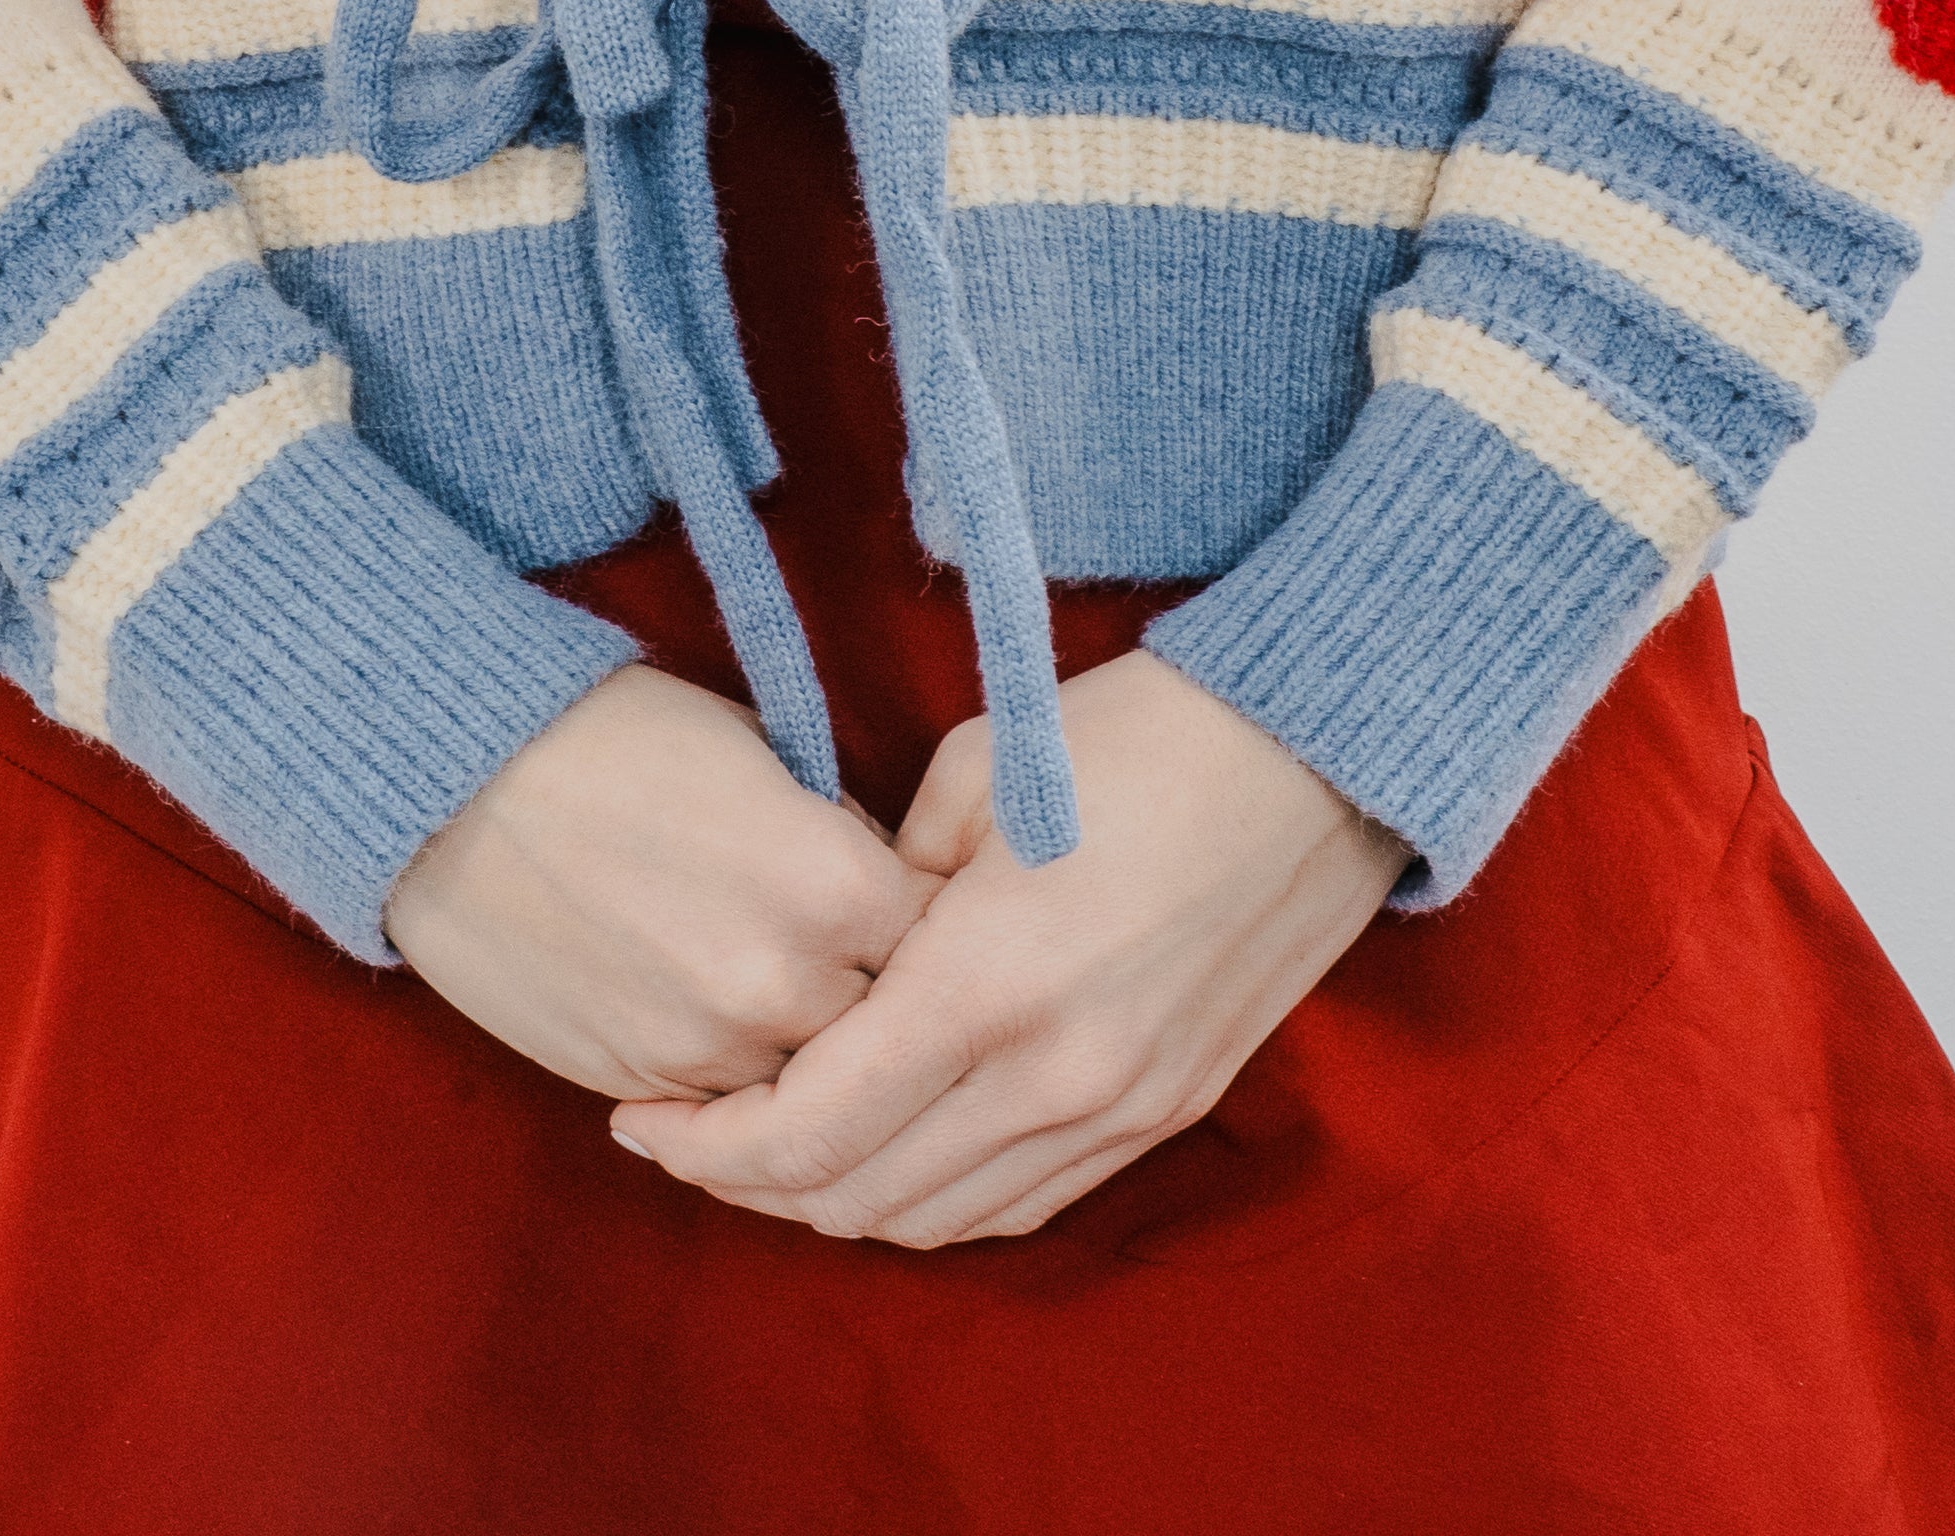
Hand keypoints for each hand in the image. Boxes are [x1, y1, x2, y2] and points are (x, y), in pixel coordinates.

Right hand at [384, 665, 932, 1100]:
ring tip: (777, 988)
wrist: (457, 784)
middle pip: (892, 1030)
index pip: (946, 942)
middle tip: (862, 964)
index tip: (920, 913)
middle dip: (884, 1000)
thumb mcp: (766, 754)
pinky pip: (729, 1109)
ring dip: (810, 1051)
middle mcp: (791, 984)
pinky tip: (715, 1015)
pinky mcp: (641, 1086)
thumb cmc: (618, 738)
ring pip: (814, 1088)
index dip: (939, 928)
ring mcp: (714, 1050)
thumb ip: (842, 840)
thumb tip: (892, 894)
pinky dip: (736, 1076)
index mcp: (840, 883)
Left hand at [613, 650, 1408, 1246]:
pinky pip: (1021, 1204)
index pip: (806, 1130)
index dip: (703, 1146)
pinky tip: (889, 1152)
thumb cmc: (1135, 734)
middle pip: (855, 1199)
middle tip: (686, 1135)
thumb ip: (883, 882)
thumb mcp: (975, 771)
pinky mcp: (1164, 1112)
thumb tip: (831, 947)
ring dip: (838, 1201)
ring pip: (936, 1221)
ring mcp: (1118, 1109)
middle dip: (748, 1184)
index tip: (639, 1117)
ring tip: (772, 1146)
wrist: (1315, 756)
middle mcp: (1052, 1077)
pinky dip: (935, 1200)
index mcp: (986, 985)